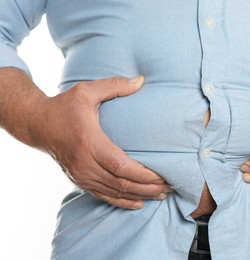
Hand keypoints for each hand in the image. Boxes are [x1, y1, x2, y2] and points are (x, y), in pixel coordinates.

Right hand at [35, 76, 171, 208]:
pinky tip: (138, 203)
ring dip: (140, 196)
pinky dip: (122, 201)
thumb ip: (115, 85)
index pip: (121, 165)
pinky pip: (103, 196)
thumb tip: (141, 80)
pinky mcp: (78, 180)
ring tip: (161, 194)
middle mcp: (84, 163)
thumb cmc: (64, 106)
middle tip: (169, 187)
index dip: (143, 174)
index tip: (163, 175)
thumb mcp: (87, 90)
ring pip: (115, 192)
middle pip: (121, 183)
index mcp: (89, 142)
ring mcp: (81, 175)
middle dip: (148, 188)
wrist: (37, 124)